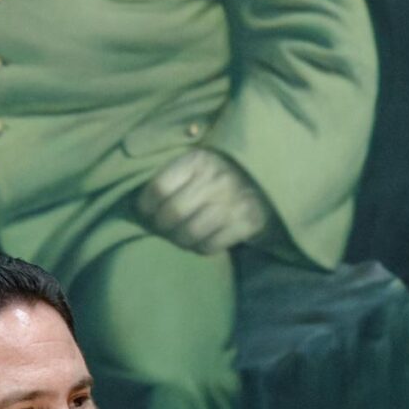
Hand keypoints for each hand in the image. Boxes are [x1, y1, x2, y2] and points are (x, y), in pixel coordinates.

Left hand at [136, 148, 270, 255]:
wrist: (268, 179)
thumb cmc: (221, 172)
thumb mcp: (198, 162)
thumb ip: (173, 174)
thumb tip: (141, 204)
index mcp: (199, 160)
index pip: (158, 188)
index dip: (146, 205)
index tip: (147, 211)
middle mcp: (216, 179)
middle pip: (171, 213)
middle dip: (161, 227)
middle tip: (164, 228)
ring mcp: (233, 202)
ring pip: (189, 233)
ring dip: (180, 240)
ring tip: (181, 236)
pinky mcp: (247, 223)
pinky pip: (210, 246)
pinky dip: (201, 248)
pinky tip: (203, 240)